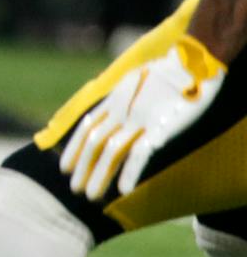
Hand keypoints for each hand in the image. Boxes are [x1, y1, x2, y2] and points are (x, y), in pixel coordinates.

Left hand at [60, 35, 226, 200]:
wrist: (191, 61)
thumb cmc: (167, 70)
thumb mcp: (136, 80)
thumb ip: (123, 97)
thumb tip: (114, 108)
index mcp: (115, 100)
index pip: (86, 126)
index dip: (74, 149)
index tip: (64, 167)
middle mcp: (122, 110)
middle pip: (94, 142)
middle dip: (83, 167)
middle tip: (74, 189)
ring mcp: (139, 119)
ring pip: (111, 150)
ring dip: (99, 174)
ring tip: (92, 195)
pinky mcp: (160, 126)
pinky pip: (140, 152)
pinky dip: (130, 172)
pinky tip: (123, 190)